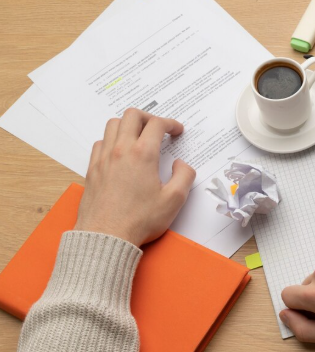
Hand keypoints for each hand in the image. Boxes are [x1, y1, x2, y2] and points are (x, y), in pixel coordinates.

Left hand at [75, 108, 195, 246]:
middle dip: (148, 117)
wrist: (107, 235)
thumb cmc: (139, 220)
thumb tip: (181, 164)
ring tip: (139, 137)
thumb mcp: (174, 200)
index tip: (177, 131)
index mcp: (142, 154)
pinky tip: (120, 152)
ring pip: (112, 125)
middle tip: (158, 128)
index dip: (170, 124)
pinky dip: (112, 140)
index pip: (157, 124)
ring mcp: (103, 158)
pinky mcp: (92, 169)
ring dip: (128, 125)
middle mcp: (120, 150)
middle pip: (131, 116)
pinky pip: (100, 143)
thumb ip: (184, 176)